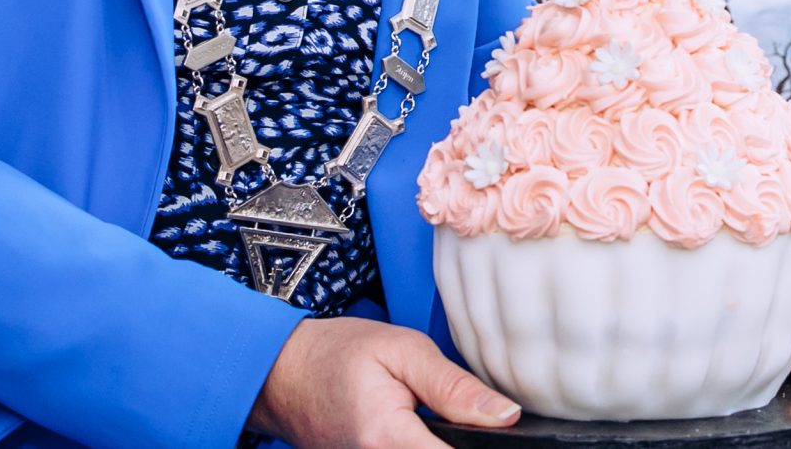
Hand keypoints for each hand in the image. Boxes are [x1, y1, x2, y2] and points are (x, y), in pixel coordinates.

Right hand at [249, 317, 519, 448]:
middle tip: (465, 417)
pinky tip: (426, 429)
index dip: (482, 444)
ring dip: (443, 442)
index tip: (498, 430)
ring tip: (444, 421)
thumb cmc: (338, 354)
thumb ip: (455, 387)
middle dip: (461, 442)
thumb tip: (507, 416)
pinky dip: (422, 444)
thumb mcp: (403, 351)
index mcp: (387, 437)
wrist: (282, 373)